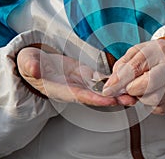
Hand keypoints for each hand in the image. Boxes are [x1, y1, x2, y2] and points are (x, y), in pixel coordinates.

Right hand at [17, 46, 136, 105]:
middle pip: (97, 95)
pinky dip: (114, 79)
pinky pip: (102, 78)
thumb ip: (31, 67)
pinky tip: (127, 78)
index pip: (80, 95)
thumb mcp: (28, 64)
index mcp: (62, 89)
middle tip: (132, 99)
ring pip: (102, 88)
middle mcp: (75, 88)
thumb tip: (36, 70)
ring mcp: (82, 82)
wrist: (36, 64)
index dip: (95, 98)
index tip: (110, 100)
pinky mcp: (86, 75)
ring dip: (119, 91)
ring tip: (136, 91)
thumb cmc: (31, 65)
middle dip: (115, 98)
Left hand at [102, 38, 164, 114]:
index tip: (107, 89)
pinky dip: (147, 101)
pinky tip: (151, 91)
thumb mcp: (137, 53)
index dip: (119, 80)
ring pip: (148, 100)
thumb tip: (111, 85)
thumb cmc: (154, 57)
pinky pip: (153, 108)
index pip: (135, 68)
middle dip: (130, 88)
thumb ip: (122, 67)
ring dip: (139, 95)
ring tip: (143, 84)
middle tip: (129, 85)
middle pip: (144, 86)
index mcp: (159, 51)